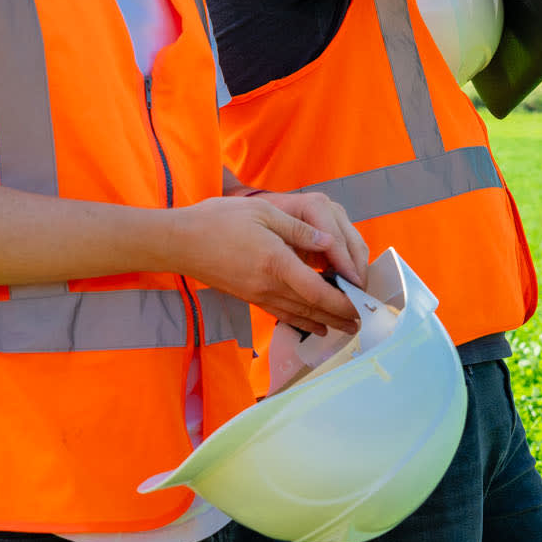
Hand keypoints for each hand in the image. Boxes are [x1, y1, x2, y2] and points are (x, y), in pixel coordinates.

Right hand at [168, 197, 359, 335]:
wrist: (179, 242)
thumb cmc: (218, 221)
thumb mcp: (263, 212)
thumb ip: (298, 229)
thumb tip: (328, 242)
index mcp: (276, 263)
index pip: (316, 291)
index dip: (341, 302)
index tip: (360, 306)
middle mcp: (269, 286)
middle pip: (312, 309)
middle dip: (340, 317)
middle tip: (362, 324)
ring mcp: (258, 295)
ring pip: (299, 314)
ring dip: (325, 322)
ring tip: (346, 329)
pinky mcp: (249, 297)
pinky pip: (282, 313)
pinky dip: (302, 321)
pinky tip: (315, 326)